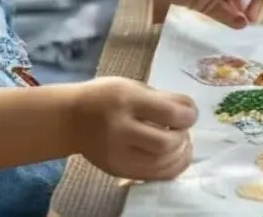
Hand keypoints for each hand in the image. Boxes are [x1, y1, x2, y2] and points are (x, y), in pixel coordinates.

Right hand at [72, 77, 196, 180]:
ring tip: (179, 142)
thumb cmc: (107, 97)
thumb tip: (191, 112)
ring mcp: (117, 155)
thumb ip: (164, 98)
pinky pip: (153, 176)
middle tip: (181, 129)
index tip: (189, 114)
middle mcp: (120, 130)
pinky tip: (174, 156)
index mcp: (126, 101)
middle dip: (183, 136)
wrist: (71, 119)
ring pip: (161, 164)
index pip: (169, 114)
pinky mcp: (118, 170)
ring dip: (180, 153)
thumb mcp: (133, 86)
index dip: (189, 115)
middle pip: (166, 143)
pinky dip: (171, 168)